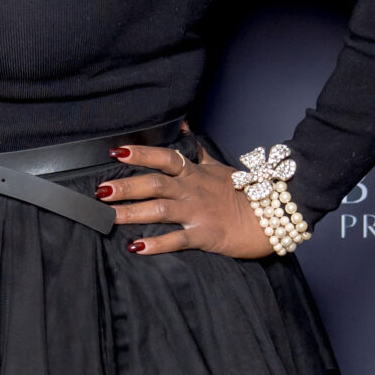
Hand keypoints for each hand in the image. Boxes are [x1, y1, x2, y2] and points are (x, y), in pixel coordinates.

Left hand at [94, 139, 276, 259]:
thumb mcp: (219, 166)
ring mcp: (198, 213)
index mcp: (195, 173)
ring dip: (133, 213)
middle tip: (100, 190)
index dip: (141, 154)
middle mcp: (193, 190)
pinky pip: (178, 239)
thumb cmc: (245, 192)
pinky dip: (157, 244)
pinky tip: (136, 247)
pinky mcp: (205, 235)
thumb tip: (183, 128)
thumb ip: (197, 151)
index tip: (116, 152)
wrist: (274, 216)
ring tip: (108, 216)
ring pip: (161, 210)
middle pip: (156, 183)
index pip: (165, 157)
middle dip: (127, 186)